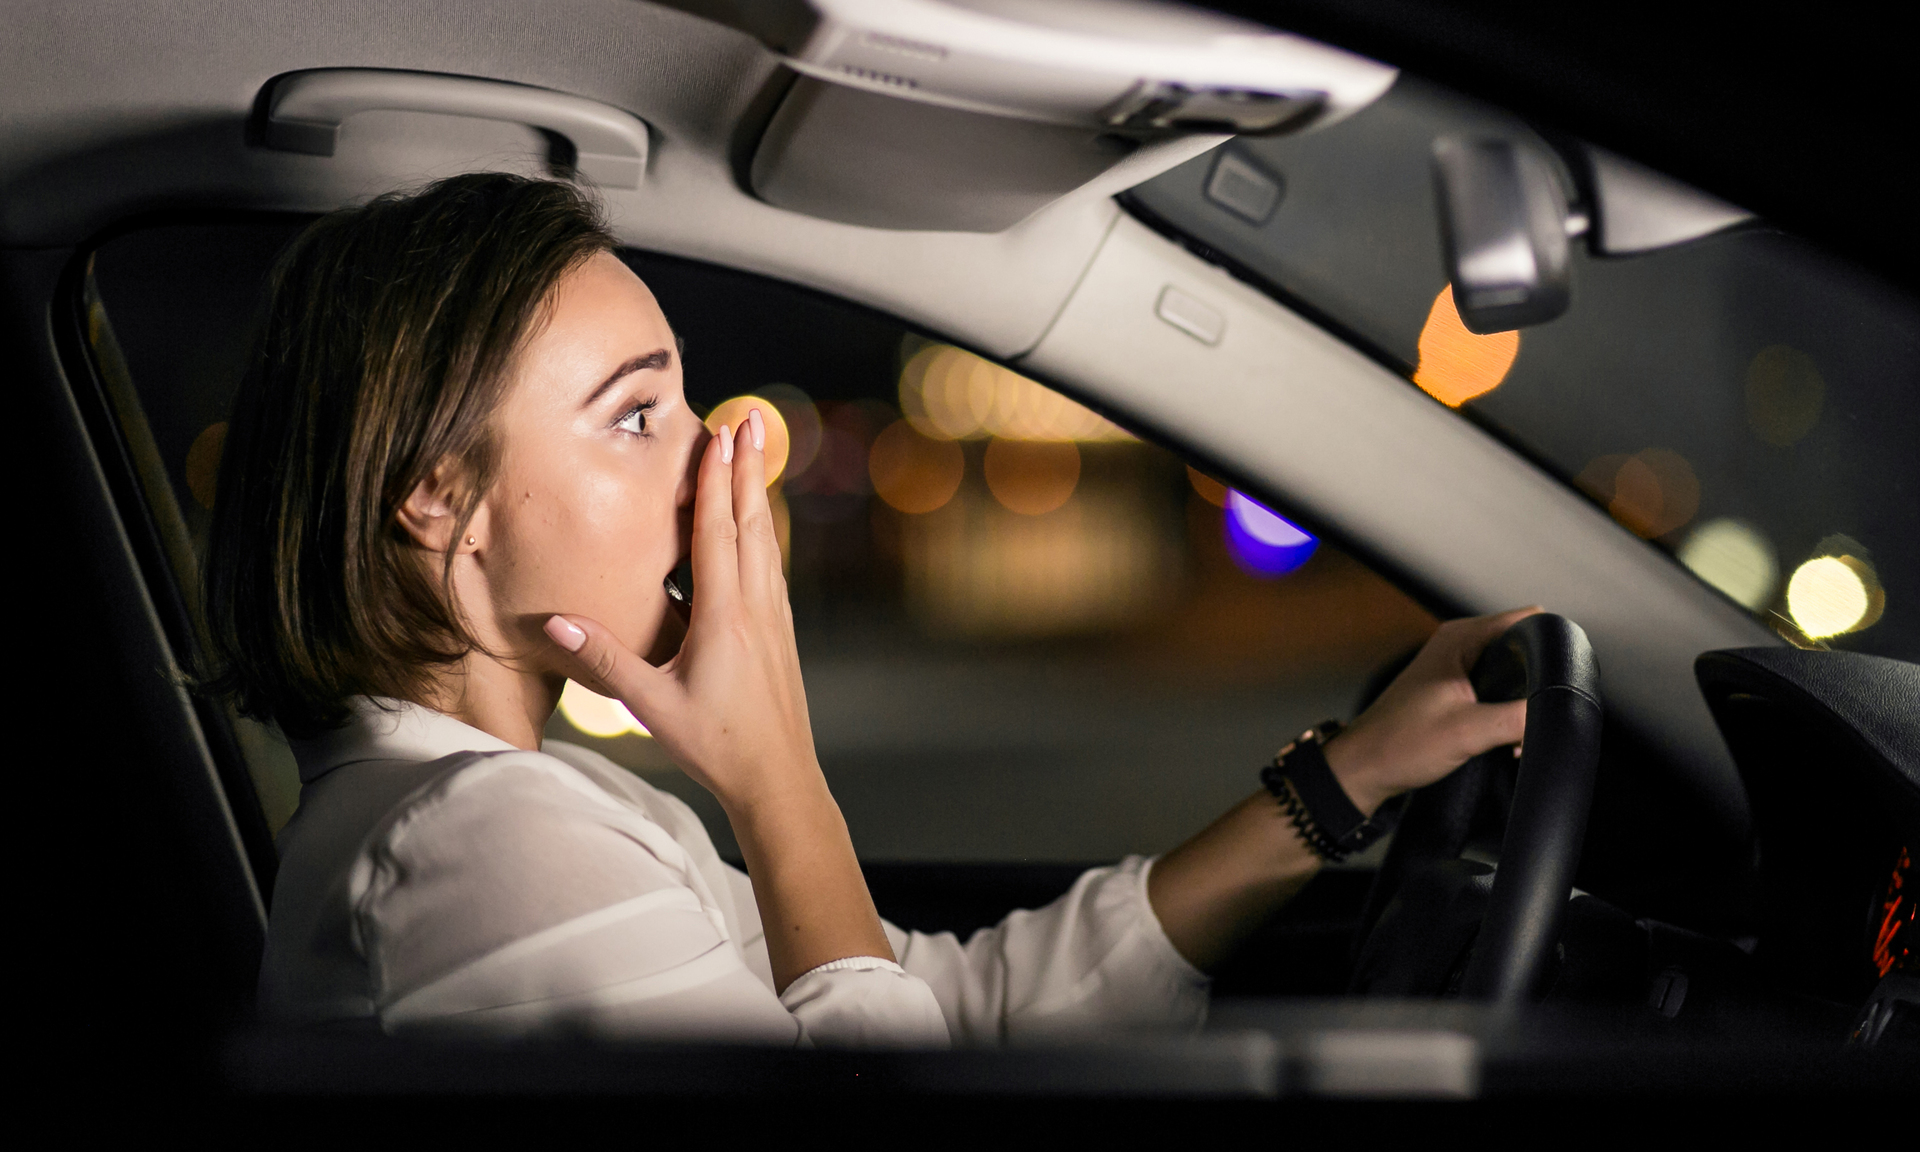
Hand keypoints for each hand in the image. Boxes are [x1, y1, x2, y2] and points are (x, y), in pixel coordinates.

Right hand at [541, 409, 817, 813]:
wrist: (778, 781)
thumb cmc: (717, 746)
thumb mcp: (652, 706)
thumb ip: (604, 660)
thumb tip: (553, 621)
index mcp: (726, 617)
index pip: (718, 533)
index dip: (716, 480)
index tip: (719, 434)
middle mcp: (757, 608)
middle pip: (751, 522)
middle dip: (748, 466)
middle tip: (751, 418)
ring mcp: (774, 619)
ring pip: (766, 541)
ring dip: (758, 492)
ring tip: (757, 451)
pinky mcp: (780, 634)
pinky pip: (771, 567)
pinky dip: (763, 532)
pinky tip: (760, 526)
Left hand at [1324, 607, 1540, 814]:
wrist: (1365, 769)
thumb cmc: (1399, 745)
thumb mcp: (1469, 732)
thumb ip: (1517, 717)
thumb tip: (1557, 710)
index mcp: (1460, 638)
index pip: (1528, 620)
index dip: (1551, 645)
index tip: (1559, 679)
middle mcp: (1458, 644)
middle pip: (1524, 647)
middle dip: (1539, 680)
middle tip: (1535, 714)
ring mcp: (1455, 665)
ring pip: (1512, 672)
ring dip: (1523, 701)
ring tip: (1519, 734)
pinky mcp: (1455, 689)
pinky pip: (1497, 689)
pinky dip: (1507, 711)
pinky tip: (1508, 738)